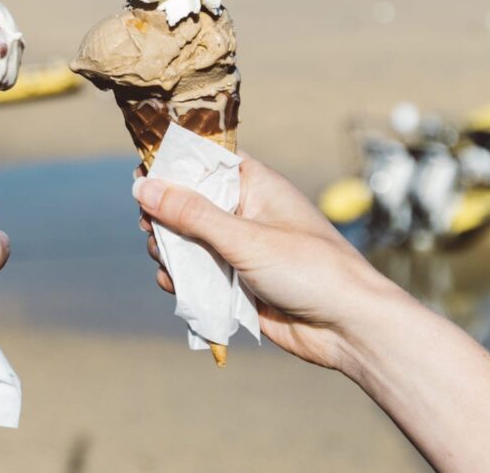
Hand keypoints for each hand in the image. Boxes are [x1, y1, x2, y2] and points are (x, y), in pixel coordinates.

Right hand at [134, 154, 401, 373]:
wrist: (348, 328)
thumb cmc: (310, 269)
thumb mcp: (245, 237)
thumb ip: (192, 213)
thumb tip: (143, 186)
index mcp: (253, 184)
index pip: (204, 160)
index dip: (171, 165)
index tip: (140, 176)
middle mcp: (244, 212)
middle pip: (186, 203)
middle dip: (163, 217)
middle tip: (151, 231)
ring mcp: (239, 249)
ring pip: (187, 242)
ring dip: (170, 253)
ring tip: (169, 265)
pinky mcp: (236, 283)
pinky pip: (196, 275)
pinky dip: (182, 281)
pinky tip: (177, 289)